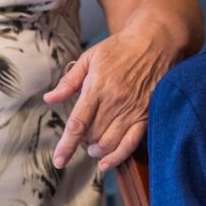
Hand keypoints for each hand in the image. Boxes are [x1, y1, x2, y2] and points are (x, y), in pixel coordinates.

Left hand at [44, 24, 179, 171]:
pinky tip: (107, 163)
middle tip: (84, 134)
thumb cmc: (120, 49)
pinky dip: (117, 157)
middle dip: (83, 141)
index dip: (66, 145)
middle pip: (93, 136)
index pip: (78, 123)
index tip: (58, 160)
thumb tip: (49, 99)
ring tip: (93, 147)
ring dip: (97, 150)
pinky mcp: (146, 115)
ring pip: (110, 143)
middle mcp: (114, 102)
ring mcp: (132, 110)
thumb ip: (69, 81)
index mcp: (97, 87)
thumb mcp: (90, 58)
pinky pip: (131, 143)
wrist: (155, 43)